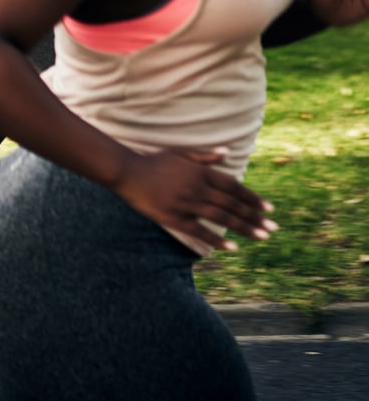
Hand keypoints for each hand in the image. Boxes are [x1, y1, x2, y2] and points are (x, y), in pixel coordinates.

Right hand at [113, 148, 273, 251]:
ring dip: (244, 228)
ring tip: (262, 237)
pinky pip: (200, 231)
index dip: (253, 198)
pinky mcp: (174, 218)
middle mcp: (197, 188)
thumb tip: (227, 152)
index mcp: (201, 172)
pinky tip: (232, 248)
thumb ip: (205, 156)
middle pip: (232, 205)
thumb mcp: (180, 153)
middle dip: (255, 217)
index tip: (269, 209)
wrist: (126, 172)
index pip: (234, 187)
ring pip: (221, 218)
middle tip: (273, 227)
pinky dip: (217, 240)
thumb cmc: (153, 161)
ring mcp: (186, 204)